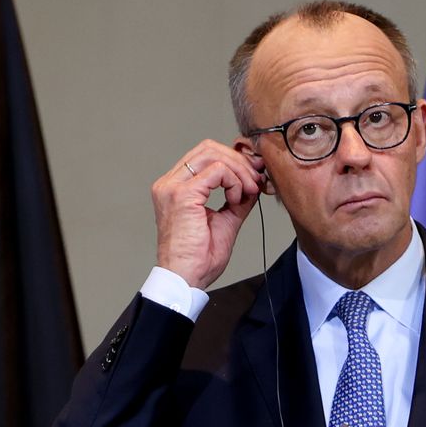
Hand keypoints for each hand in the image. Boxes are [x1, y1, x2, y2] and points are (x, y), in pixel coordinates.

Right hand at [151, 139, 265, 288]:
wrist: (187, 278)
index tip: (254, 175)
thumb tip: (253, 183)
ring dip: (239, 170)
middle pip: (208, 148)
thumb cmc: (199, 257)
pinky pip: (217, 171)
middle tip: (256, 179)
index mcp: (176, 187)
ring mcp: (172, 187)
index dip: (234, 159)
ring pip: (213, 154)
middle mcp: (169, 183)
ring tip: (248, 191)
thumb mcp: (226, 219)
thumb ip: (237, 198)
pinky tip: (235, 199)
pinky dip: (234, 181)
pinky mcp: (182, 195)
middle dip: (239, 161)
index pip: (205, 154)